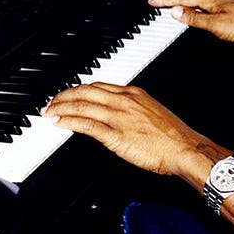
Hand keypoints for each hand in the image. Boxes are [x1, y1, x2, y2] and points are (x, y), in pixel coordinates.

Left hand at [44, 82, 206, 176]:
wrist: (184, 148)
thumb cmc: (173, 135)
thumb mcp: (151, 113)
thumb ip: (133, 110)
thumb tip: (118, 115)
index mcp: (133, 93)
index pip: (97, 86)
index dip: (78, 89)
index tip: (67, 95)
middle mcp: (123, 101)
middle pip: (85, 92)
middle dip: (63, 96)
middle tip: (50, 103)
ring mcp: (119, 117)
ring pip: (82, 106)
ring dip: (61, 108)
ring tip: (49, 112)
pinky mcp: (116, 135)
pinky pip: (86, 124)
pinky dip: (70, 122)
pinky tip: (60, 123)